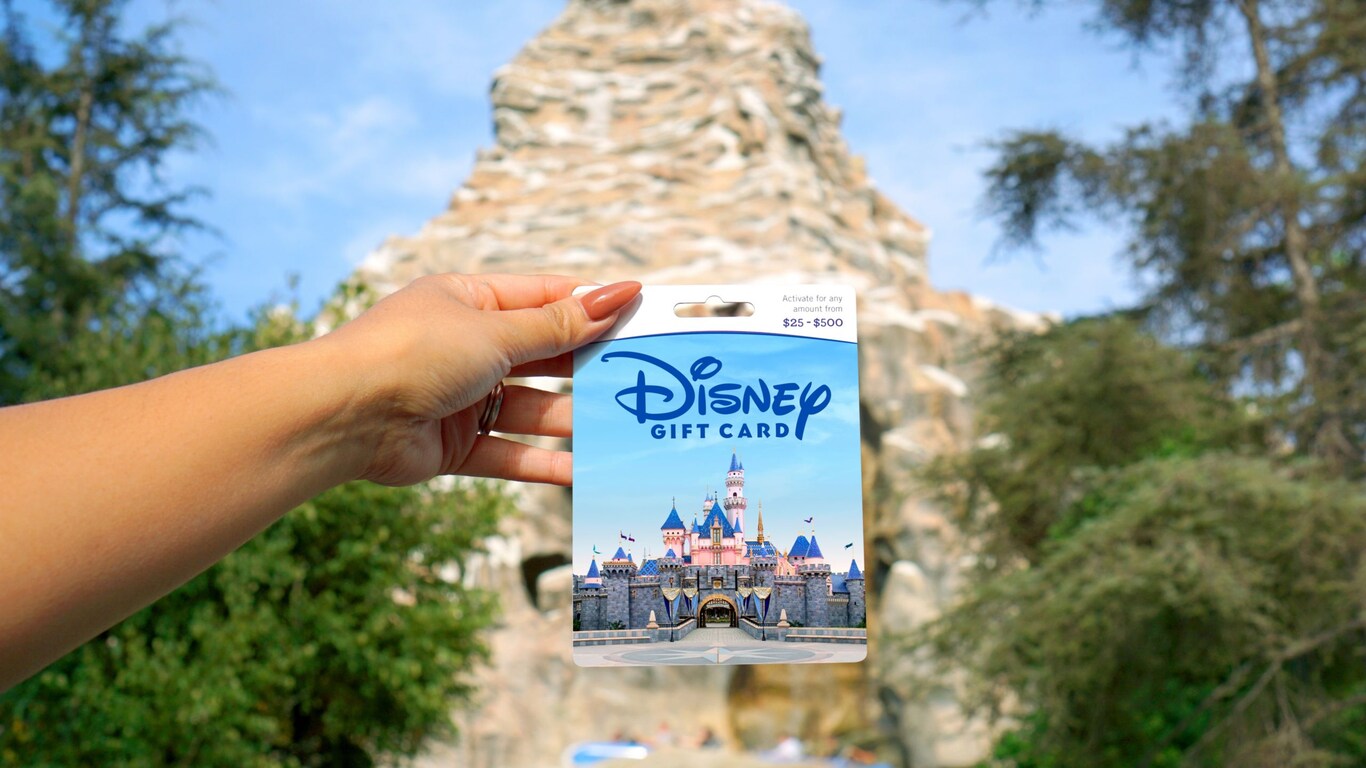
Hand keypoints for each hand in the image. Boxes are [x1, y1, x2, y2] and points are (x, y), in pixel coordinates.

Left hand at [324, 273, 639, 486]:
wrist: (342, 415)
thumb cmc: (412, 353)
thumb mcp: (495, 332)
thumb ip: (558, 326)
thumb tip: (617, 294)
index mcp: (469, 301)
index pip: (544, 298)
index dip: (591, 306)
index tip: (641, 312)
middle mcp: (465, 347)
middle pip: (541, 356)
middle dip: (587, 366)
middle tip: (641, 376)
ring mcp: (458, 397)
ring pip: (528, 408)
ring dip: (569, 419)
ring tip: (619, 428)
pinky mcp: (451, 445)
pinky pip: (506, 452)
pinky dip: (540, 462)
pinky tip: (580, 471)